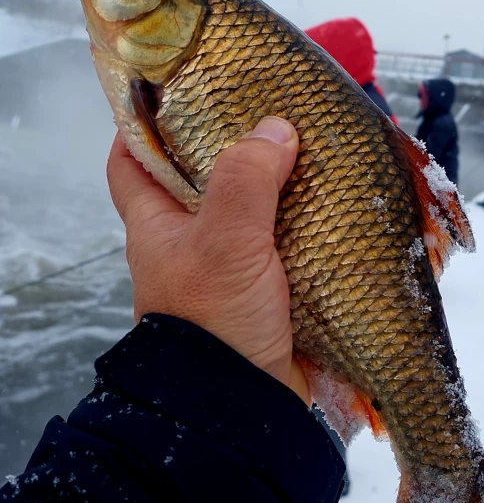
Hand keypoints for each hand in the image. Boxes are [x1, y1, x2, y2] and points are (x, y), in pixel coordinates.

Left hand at [107, 117, 309, 403]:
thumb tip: (276, 129)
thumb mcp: (225, 242)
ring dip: (279, 184)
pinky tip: (333, 199)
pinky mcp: (267, 290)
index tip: (177, 92)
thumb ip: (246, 180)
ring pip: (249, 209)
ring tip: (312, 145)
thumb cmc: (216, 322)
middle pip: (200, 177)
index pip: (131, 163)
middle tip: (270, 111)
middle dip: (233, 146)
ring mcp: (228, 268)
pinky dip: (305, 221)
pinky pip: (284, 242)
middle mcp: (188, 242)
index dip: (143, 126)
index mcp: (157, 226)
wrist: (244, 410)